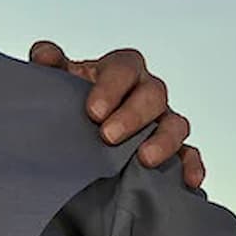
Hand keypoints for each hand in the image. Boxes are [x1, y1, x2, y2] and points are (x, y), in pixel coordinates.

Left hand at [28, 41, 204, 188]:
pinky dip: (191, 165)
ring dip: (164, 140)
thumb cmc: (72, 100)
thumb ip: (49, 65)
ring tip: (144, 159)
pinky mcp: (171, 149)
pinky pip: (188, 154)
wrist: (75, 135)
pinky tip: (187, 180)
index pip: (124, 67)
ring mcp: (161, 120)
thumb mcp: (56, 82)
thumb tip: (44, 55)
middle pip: (153, 94)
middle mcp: (145, 91)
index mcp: (119, 70)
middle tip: (107, 137)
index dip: (112, 87)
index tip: (92, 112)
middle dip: (133, 115)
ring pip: (176, 123)